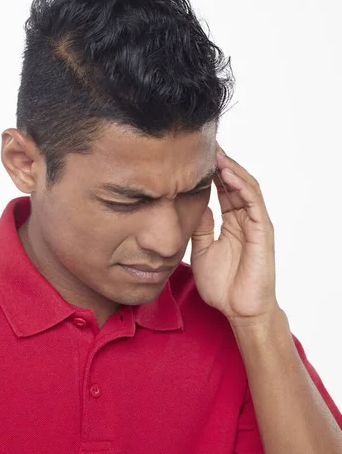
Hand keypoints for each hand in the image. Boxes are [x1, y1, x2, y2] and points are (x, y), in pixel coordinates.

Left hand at [190, 144, 279, 325]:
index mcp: (230, 223)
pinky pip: (253, 201)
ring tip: (214, 151)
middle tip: (203, 143)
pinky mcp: (262, 230)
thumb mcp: (202, 251)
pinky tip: (228, 173)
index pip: (221, 189)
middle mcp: (244, 219)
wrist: (239, 311)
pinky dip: (241, 185)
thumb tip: (193, 206)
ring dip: (230, 168)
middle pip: (233, 182)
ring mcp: (254, 223)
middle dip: (219, 162)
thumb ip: (200, 228)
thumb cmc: (223, 286)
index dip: (209, 172)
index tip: (192, 156)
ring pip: (245, 186)